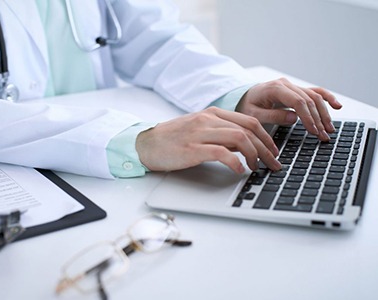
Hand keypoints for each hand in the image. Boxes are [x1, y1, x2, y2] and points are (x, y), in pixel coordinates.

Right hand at [136, 107, 281, 173]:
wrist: (146, 143)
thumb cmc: (172, 139)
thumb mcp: (199, 129)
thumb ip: (221, 133)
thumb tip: (245, 146)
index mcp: (213, 113)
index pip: (249, 121)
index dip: (267, 137)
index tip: (273, 151)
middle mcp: (209, 120)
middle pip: (249, 130)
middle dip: (267, 149)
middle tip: (273, 164)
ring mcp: (200, 133)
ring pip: (240, 139)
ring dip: (255, 155)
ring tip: (258, 168)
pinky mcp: (193, 148)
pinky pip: (222, 153)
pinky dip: (236, 162)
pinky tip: (239, 170)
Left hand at [236, 78, 342, 140]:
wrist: (243, 97)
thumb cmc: (246, 106)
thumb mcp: (253, 115)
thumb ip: (272, 116)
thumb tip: (294, 118)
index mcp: (275, 88)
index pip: (298, 102)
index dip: (308, 117)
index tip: (314, 131)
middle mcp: (286, 84)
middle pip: (309, 100)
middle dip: (318, 119)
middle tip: (324, 135)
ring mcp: (292, 86)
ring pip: (314, 96)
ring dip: (324, 113)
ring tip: (329, 129)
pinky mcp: (296, 90)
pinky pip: (314, 91)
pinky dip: (327, 98)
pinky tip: (337, 106)